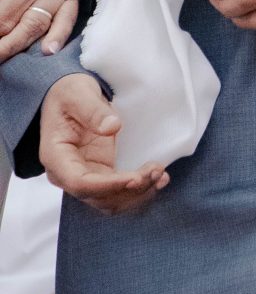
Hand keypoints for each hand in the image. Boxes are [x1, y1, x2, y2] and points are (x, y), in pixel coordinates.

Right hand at [39, 73, 168, 215]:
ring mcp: (86, 176)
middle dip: (129, 189)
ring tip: (160, 175)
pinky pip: (120, 191)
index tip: (134, 178)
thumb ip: (92, 110)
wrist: (70, 96)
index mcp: (56, 156)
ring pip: (112, 200)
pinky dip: (140, 189)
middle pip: (98, 197)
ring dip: (138, 193)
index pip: (79, 183)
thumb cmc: (69, 94)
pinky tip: (159, 178)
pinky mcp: (102, 174)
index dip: (108, 186)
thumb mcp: (77, 93)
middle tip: (156, 171)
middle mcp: (68, 174)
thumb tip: (111, 127)